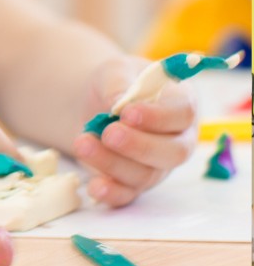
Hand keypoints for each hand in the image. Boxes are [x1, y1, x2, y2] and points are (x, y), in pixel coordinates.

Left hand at [74, 56, 194, 206]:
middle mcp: (177, 140)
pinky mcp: (133, 182)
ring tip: (82, 143)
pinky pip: (127, 194)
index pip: (182, 114)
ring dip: (113, 164)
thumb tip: (118, 104)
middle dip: (140, 146)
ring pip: (145, 174)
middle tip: (109, 133)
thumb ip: (119, 84)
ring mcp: (157, 165)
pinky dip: (111, 193)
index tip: (128, 113)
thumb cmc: (114, 84)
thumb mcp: (114, 71)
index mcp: (181, 105)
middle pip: (172, 152)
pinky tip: (93, 186)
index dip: (158, 117)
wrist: (93, 104)